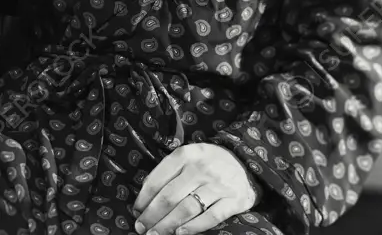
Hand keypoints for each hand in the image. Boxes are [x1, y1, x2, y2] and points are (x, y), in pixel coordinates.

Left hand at [132, 143, 258, 234]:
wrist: (244, 162)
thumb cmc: (209, 161)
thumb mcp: (189, 155)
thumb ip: (171, 170)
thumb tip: (146, 194)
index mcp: (186, 154)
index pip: (158, 178)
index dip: (145, 198)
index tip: (136, 211)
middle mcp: (200, 168)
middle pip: (170, 196)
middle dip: (152, 215)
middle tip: (141, 228)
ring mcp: (218, 185)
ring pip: (187, 208)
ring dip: (167, 224)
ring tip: (155, 234)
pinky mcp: (233, 200)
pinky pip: (210, 217)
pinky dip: (194, 227)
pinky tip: (180, 234)